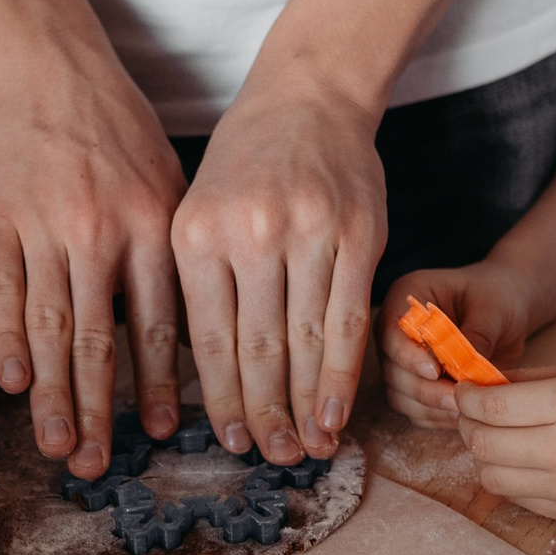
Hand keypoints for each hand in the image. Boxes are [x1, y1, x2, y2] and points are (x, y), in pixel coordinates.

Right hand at [0, 37, 187, 479]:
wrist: (51, 69)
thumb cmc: (118, 134)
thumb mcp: (167, 185)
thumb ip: (172, 257)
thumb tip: (190, 337)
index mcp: (153, 224)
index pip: (159, 321)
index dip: (161, 383)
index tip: (163, 433)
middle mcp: (100, 230)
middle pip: (98, 339)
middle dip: (98, 411)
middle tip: (98, 465)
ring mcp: (44, 227)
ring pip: (47, 327)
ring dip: (50, 395)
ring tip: (56, 445)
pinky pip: (1, 292)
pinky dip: (7, 341)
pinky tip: (12, 384)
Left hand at [173, 92, 385, 463]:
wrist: (308, 96)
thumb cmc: (246, 165)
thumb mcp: (197, 213)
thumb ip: (200, 287)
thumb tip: (205, 380)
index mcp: (197, 234)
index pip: (207, 337)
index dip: (220, 398)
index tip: (231, 441)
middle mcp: (251, 233)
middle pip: (257, 347)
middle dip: (265, 413)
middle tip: (274, 458)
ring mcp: (308, 232)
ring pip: (305, 340)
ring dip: (307, 404)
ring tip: (308, 447)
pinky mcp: (359, 233)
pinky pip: (349, 318)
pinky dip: (343, 371)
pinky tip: (338, 408)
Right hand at [377, 262, 537, 425]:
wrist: (508, 310)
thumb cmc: (498, 296)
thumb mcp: (493, 308)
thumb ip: (477, 334)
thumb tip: (463, 368)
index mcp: (408, 296)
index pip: (390, 330)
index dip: (407, 355)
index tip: (435, 371)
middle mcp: (397, 330)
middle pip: (392, 369)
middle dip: (424, 389)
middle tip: (459, 399)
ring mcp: (404, 361)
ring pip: (400, 395)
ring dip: (431, 407)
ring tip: (467, 409)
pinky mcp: (417, 385)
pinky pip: (417, 410)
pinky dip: (438, 417)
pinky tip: (465, 414)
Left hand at [449, 360, 555, 524]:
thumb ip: (522, 380)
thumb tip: (471, 387)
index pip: (490, 408)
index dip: (466, 398)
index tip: (467, 390)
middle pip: (483, 445)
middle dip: (469, 425)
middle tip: (476, 411)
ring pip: (491, 478)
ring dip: (484, 455)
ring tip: (501, 435)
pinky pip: (516, 497)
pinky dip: (510, 477)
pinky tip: (527, 457)